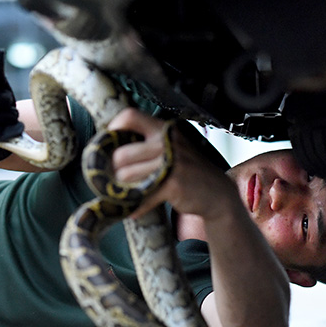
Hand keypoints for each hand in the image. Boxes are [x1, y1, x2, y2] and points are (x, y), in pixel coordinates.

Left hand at [107, 109, 239, 219]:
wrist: (217, 192)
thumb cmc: (188, 169)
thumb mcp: (173, 146)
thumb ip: (149, 142)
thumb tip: (112, 149)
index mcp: (164, 129)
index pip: (130, 116)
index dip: (113, 128)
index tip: (109, 144)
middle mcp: (166, 143)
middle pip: (121, 154)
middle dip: (114, 170)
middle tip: (117, 178)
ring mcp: (170, 164)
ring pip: (127, 176)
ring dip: (122, 188)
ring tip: (126, 193)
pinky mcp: (172, 185)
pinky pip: (141, 197)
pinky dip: (135, 206)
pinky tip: (134, 209)